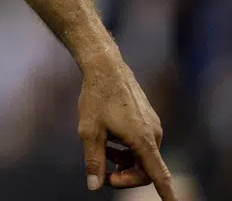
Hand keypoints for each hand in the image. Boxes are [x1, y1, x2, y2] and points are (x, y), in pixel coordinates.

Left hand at [77, 49, 175, 197]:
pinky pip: (141, 143)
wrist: (105, 67)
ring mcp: (152, 126)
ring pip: (141, 156)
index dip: (167, 193)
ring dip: (124, 162)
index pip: (158, 174)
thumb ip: (94, 161)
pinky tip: (108, 142)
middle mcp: (154, 134)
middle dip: (125, 177)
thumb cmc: (96, 98)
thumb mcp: (89, 131)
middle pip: (145, 169)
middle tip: (103, 177)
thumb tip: (94, 186)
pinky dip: (126, 149)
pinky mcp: (148, 119)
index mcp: (142, 140)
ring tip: (103, 154)